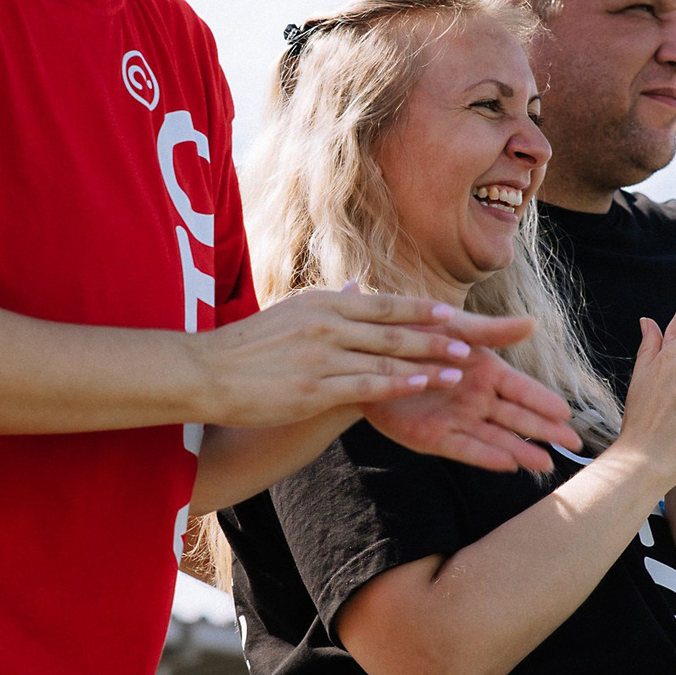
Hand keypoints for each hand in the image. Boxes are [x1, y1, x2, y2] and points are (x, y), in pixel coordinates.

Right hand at [193, 286, 522, 427]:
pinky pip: (366, 383)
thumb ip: (329, 307)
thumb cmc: (244, 349)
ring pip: (385, 356)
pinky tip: (422, 386)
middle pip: (392, 328)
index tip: (449, 313)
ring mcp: (320, 354)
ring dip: (427, 362)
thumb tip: (358, 288)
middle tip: (470, 342)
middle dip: (434, 337)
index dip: (417, 309)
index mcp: (320, 303)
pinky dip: (398, 384)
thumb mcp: (288, 315)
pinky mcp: (313, 386)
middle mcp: (325, 322)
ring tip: (460, 368)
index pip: (380, 304)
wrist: (204, 372)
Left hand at [365, 345, 582, 471]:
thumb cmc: (413, 332)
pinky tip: (508, 465)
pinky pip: (464, 449)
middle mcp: (476, 398)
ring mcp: (456, 419)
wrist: (367, 354)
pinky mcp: (432, 437)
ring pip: (496, 438)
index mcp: (485, 371)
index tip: (569, 414)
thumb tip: (533, 324)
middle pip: (516, 418)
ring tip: (545, 464)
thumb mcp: (454, 328)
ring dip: (521, 450)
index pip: (523, 390)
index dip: (545, 402)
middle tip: (573, 445)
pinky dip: (486, 456)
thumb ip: (492, 331)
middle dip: (545, 432)